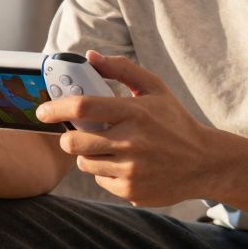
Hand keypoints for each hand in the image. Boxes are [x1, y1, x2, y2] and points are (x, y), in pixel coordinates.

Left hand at [35, 50, 218, 205]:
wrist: (205, 162)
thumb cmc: (175, 121)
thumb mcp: (154, 89)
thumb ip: (121, 69)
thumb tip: (90, 56)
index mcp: (134, 112)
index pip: (83, 107)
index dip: (55, 108)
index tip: (42, 110)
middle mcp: (131, 142)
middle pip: (74, 143)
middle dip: (67, 138)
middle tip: (76, 134)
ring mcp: (131, 170)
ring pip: (84, 163)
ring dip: (88, 155)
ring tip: (109, 147)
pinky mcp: (132, 191)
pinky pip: (100, 180)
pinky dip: (105, 172)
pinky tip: (125, 164)